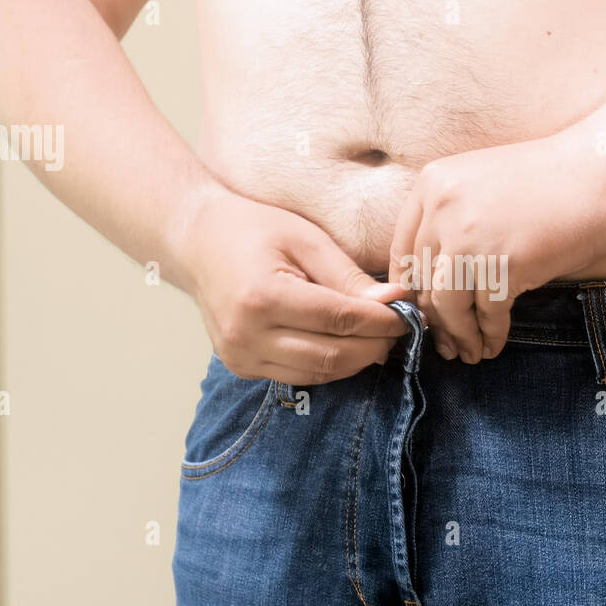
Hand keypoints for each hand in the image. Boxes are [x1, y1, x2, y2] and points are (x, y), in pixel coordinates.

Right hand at [177, 187, 408, 383]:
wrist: (197, 242)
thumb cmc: (254, 229)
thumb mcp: (306, 240)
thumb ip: (348, 276)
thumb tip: (394, 302)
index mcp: (262, 298)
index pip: (339, 320)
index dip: (380, 321)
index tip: (408, 313)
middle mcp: (247, 335)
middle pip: (332, 355)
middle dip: (375, 345)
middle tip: (400, 328)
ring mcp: (241, 357)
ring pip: (319, 373)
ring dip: (357, 360)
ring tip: (379, 338)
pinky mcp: (241, 367)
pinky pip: (299, 376)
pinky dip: (331, 365)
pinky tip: (348, 345)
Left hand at [388, 133, 605, 362]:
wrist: (601, 172)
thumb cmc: (548, 181)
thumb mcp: (480, 186)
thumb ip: (449, 220)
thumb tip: (430, 281)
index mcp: (431, 185)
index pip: (404, 252)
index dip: (412, 290)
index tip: (424, 312)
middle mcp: (442, 210)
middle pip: (424, 283)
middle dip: (434, 320)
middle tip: (444, 344)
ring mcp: (470, 239)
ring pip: (448, 305)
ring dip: (459, 336)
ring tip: (469, 353)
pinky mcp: (504, 266)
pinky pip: (487, 313)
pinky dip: (490, 334)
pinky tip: (494, 344)